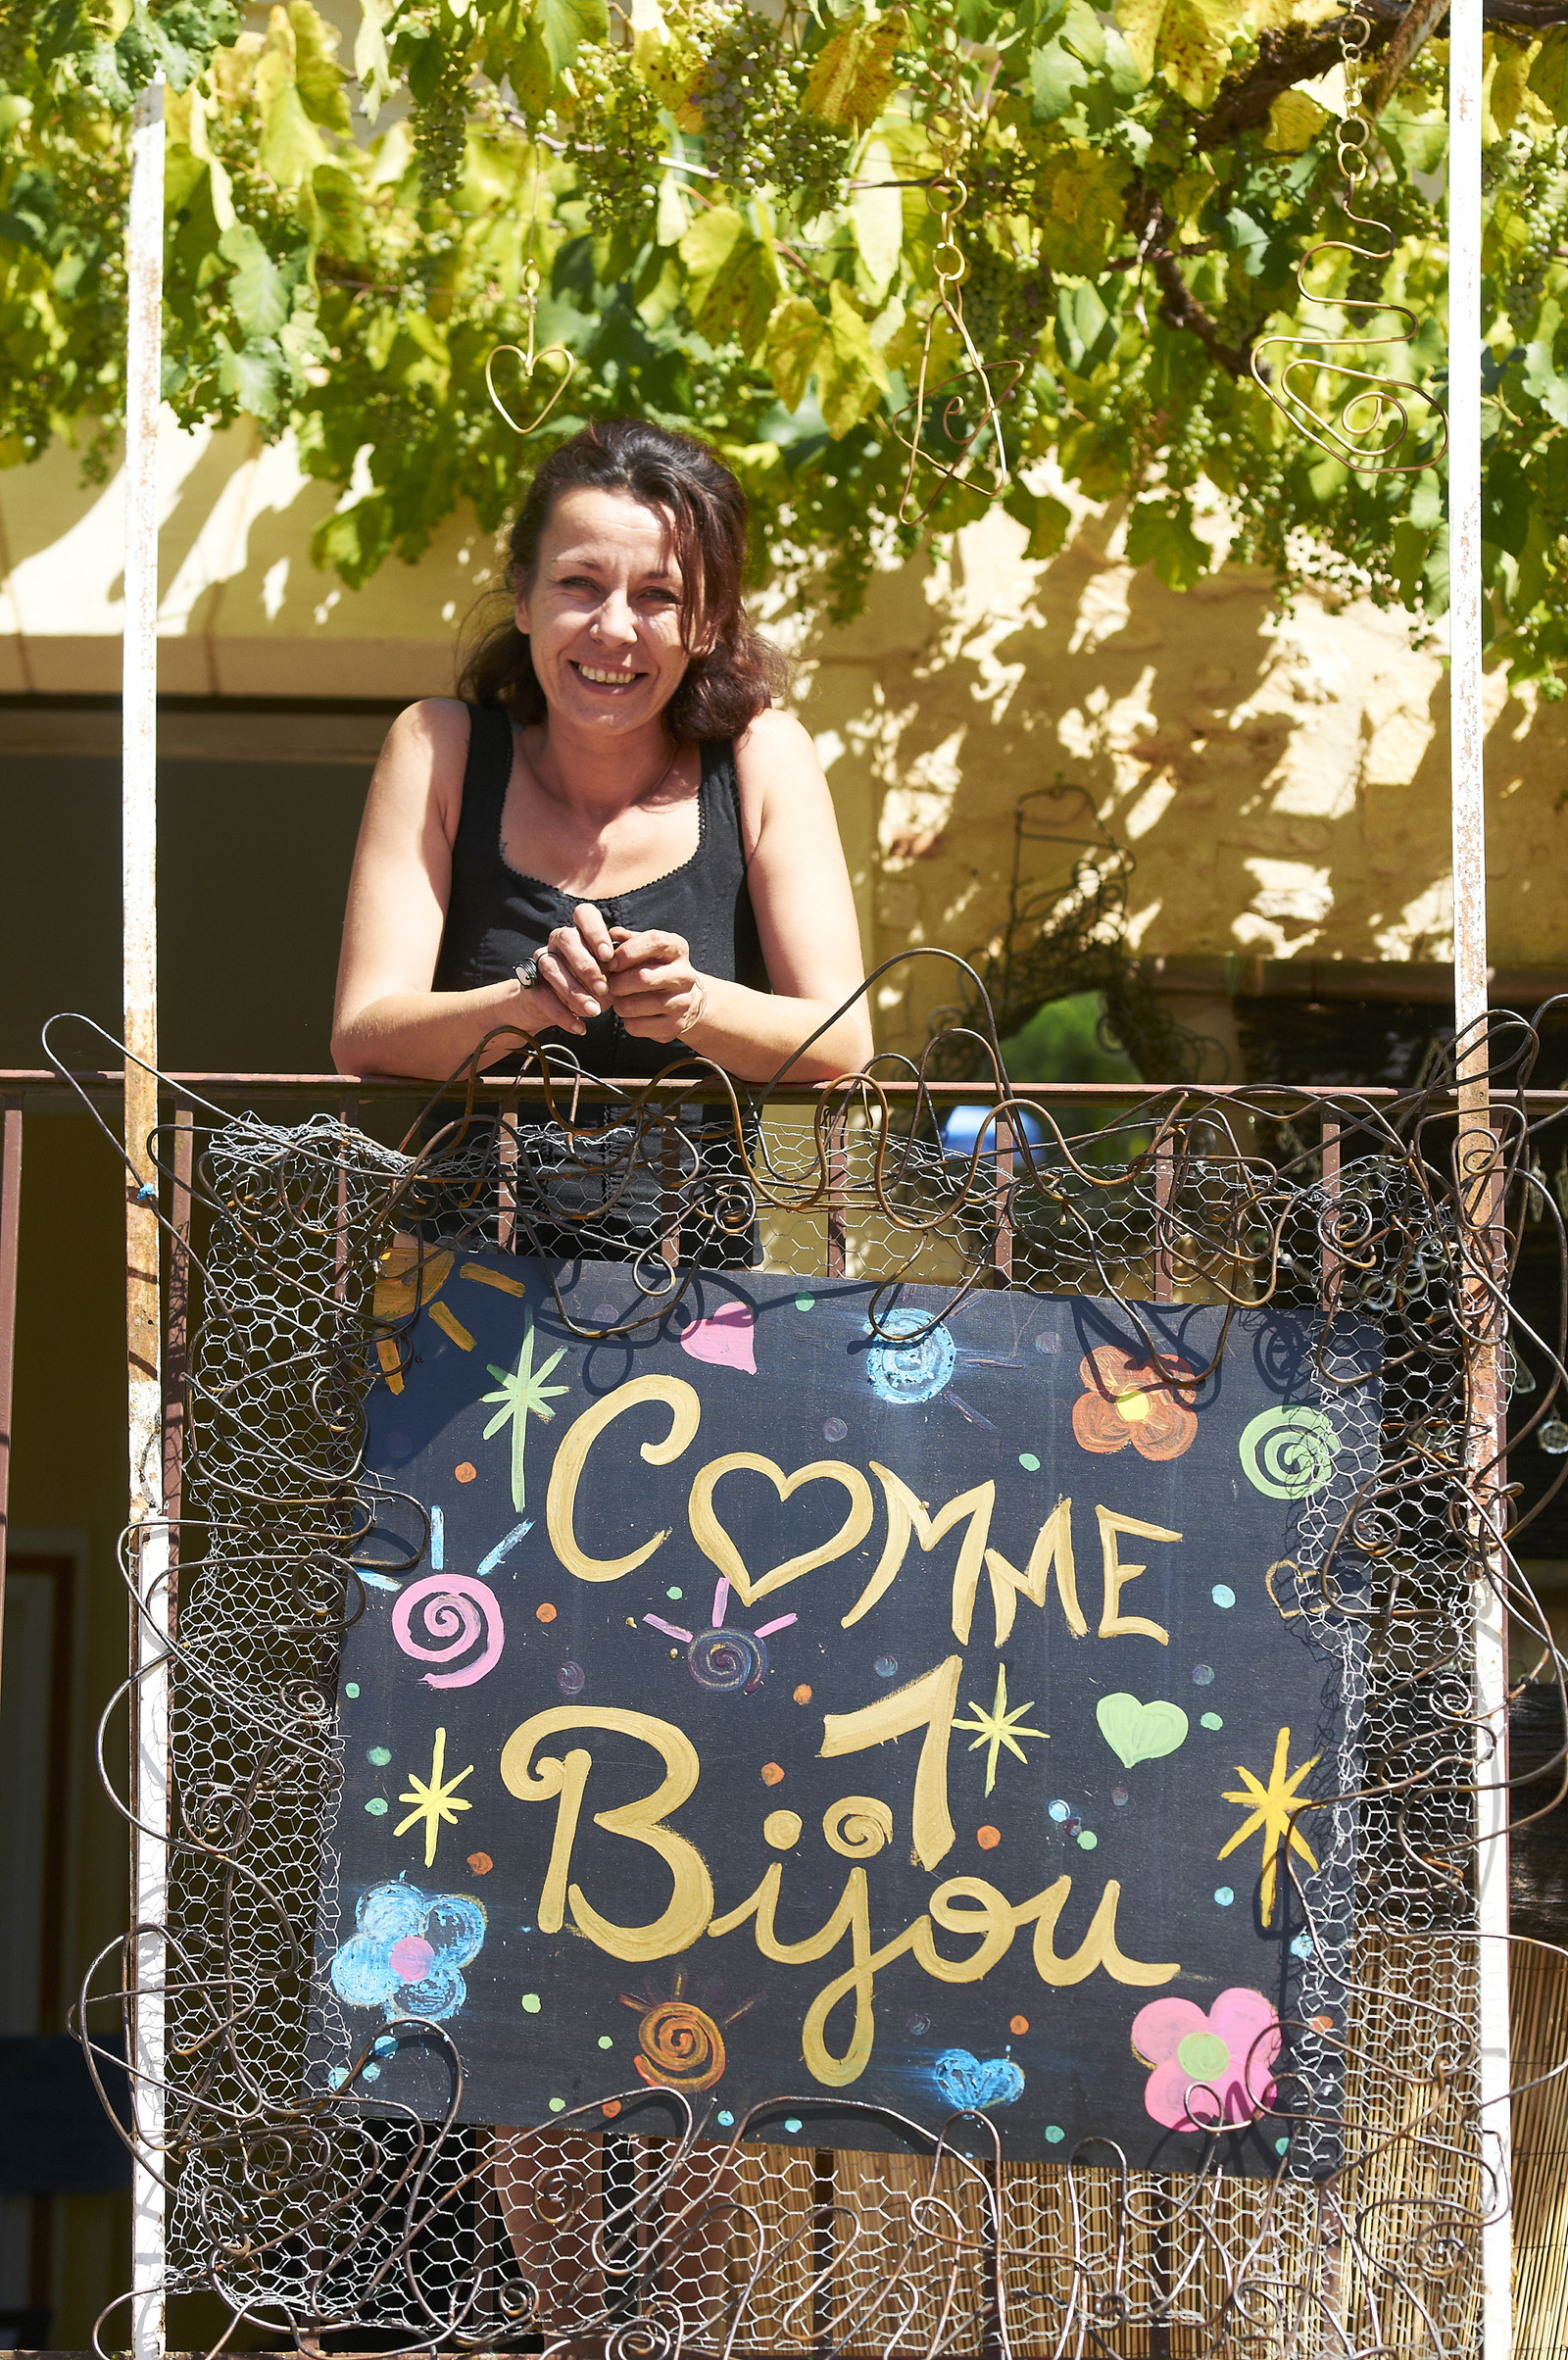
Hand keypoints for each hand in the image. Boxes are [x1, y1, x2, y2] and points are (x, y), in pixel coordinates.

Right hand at [521, 902, 614, 1035]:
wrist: (556, 1008)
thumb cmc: (592, 985)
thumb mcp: (610, 976)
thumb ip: (619, 969)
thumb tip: (631, 969)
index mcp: (581, 931)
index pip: (584, 914)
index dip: (595, 931)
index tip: (608, 956)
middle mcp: (558, 940)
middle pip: (567, 939)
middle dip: (586, 965)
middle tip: (603, 989)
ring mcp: (541, 959)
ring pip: (552, 967)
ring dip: (575, 992)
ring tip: (594, 1012)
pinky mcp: (530, 984)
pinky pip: (543, 996)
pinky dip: (562, 1014)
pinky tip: (580, 1026)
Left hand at [605, 926, 705, 1040]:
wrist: (685, 999)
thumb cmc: (657, 969)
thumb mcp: (647, 949)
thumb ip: (629, 940)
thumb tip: (612, 933)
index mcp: (677, 949)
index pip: (654, 942)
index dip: (627, 952)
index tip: (611, 962)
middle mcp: (685, 975)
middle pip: (642, 978)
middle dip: (617, 983)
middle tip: (610, 985)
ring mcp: (682, 1002)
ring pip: (633, 1005)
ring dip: (618, 1003)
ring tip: (620, 1000)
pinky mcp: (675, 1025)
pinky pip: (636, 1026)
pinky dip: (626, 1021)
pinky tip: (632, 1015)